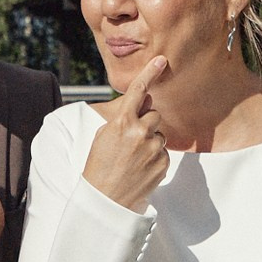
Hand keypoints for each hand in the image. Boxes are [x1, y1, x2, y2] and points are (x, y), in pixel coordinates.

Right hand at [82, 56, 170, 210]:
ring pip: (159, 134)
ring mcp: (153, 149)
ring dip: (150, 140)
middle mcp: (140, 133)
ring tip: (133, 158)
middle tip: (132, 139)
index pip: (139, 91)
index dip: (150, 73)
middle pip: (154, 114)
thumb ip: (123, 117)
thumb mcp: (103, 136)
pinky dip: (154, 156)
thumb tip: (144, 104)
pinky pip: (163, 151)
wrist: (105, 200)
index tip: (161, 60)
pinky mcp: (163, 163)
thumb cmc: (98, 166)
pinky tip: (140, 167)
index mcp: (122, 123)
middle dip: (146, 122)